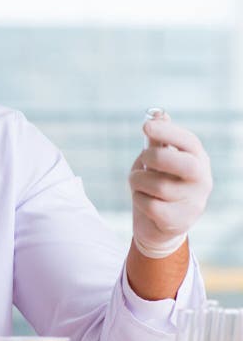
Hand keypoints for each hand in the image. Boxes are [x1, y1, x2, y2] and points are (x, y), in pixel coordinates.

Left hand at [129, 113, 212, 257]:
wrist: (160, 225)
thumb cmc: (160, 184)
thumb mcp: (159, 162)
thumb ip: (158, 141)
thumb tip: (158, 114)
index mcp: (198, 160)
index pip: (190, 142)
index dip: (168, 132)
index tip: (146, 126)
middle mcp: (202, 180)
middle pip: (182, 163)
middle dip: (155, 157)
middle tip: (144, 157)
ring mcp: (193, 202)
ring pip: (159, 185)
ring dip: (138, 180)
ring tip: (138, 182)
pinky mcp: (179, 221)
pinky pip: (150, 205)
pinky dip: (138, 200)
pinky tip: (143, 201)